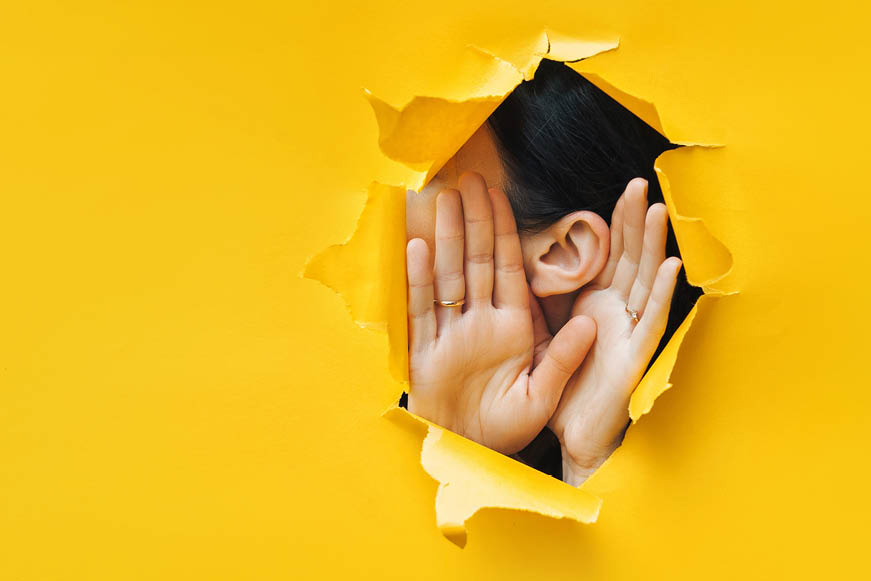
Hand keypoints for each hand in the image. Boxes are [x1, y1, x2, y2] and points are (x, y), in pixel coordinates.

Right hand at [406, 172, 596, 454]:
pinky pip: (420, 309)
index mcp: (511, 327)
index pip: (509, 268)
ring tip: (442, 200)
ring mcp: (450, 332)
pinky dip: (418, 279)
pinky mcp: (424, 350)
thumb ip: (563, 358)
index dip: (505, 231)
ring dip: (445, 238)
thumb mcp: (542, 395)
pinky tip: (417, 247)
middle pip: (476, 261)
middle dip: (473, 220)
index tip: (500, 195)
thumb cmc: (506, 428)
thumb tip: (592, 323)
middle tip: (468, 179)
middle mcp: (479, 321)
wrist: (469, 452)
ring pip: (448, 275)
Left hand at [547, 178, 681, 484]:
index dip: (616, 223)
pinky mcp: (636, 358)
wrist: (573, 436)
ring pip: (645, 282)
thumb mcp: (548, 333)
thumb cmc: (565, 385)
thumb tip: (534, 259)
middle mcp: (618, 313)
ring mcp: (630, 333)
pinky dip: (663, 294)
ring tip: (660, 211)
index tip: (623, 190)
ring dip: (654, 247)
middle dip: (635, 222)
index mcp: (596, 304)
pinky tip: (673, 266)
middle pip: (629, 259)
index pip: (609, 255)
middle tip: (641, 183)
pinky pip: (651, 322)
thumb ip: (548, 299)